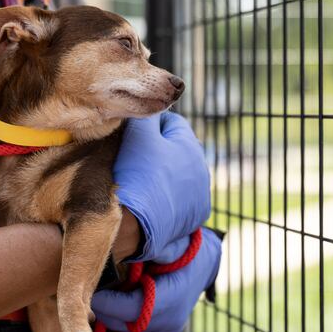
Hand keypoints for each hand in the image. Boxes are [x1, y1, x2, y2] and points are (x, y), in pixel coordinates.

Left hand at [91, 227, 221, 331]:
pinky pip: (132, 328)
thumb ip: (151, 247)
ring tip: (100, 291)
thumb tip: (123, 249)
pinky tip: (114, 297)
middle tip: (88, 289)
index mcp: (173, 298)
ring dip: (110, 312)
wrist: (203, 263)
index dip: (107, 301)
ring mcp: (167, 329)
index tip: (91, 287)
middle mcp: (171, 320)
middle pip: (124, 323)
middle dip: (104, 307)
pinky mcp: (162, 331)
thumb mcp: (170, 243)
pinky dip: (120, 315)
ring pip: (125, 328)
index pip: (131, 309)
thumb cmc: (185, 249)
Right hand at [114, 113, 210, 262]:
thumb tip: (150, 107)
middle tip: (132, 160)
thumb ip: (145, 115)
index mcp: (191, 145)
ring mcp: (200, 195)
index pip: (170, 122)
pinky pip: (179, 199)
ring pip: (178, 175)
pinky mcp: (194, 216)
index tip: (131, 137)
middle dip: (157, 151)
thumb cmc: (135, 174)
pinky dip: (167, 197)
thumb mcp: (137, 135)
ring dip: (163, 175)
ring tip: (140, 183)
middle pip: (176, 150)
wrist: (134, 224)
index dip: (148, 126)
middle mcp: (202, 168)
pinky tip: (150, 201)